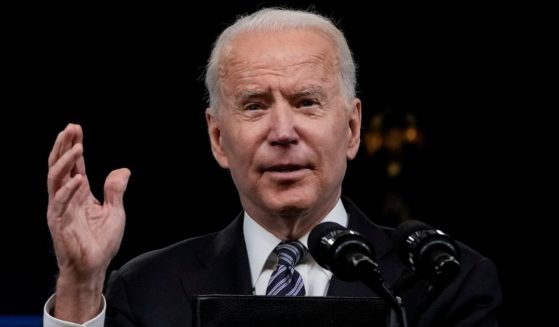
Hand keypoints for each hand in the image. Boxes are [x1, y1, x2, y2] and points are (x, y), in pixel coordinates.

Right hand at [46, 123, 129, 320]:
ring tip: (77, 147)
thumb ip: (115, 190)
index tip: (76, 128)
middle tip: (70, 128)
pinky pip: (60, 203)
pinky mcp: (59, 222)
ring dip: (65, 162)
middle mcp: (66, 197)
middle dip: (64, 146)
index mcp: (78, 192)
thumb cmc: (101, 241)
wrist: (93, 266)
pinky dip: (68, 190)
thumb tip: (123, 170)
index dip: (74, 145)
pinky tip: (79, 179)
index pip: (74, 164)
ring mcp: (60, 208)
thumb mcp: (115, 211)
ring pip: (55, 179)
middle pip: (60, 165)